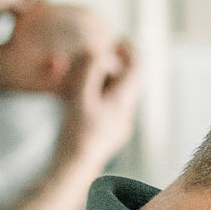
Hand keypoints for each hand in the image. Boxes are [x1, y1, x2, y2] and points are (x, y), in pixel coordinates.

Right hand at [59, 40, 138, 172]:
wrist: (74, 169)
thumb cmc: (78, 133)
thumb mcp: (80, 96)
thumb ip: (88, 71)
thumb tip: (97, 53)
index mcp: (123, 101)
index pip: (136, 70)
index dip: (129, 52)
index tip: (120, 40)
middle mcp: (124, 113)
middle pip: (124, 82)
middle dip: (110, 66)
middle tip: (95, 55)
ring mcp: (116, 126)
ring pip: (113, 95)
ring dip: (99, 82)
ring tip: (79, 74)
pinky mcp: (105, 135)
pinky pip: (104, 108)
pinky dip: (93, 97)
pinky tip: (77, 96)